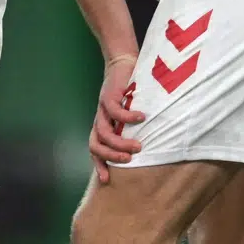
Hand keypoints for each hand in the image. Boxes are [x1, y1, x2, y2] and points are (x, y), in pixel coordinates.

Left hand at [88, 54, 142, 182]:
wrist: (122, 64)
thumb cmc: (129, 93)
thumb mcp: (129, 115)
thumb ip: (132, 130)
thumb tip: (148, 148)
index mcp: (102, 126)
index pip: (95, 150)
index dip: (99, 164)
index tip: (107, 179)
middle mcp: (100, 120)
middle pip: (97, 145)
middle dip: (111, 156)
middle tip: (129, 160)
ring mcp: (102, 109)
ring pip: (105, 132)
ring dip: (120, 142)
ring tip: (138, 146)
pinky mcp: (108, 96)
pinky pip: (115, 111)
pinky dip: (128, 117)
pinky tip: (142, 118)